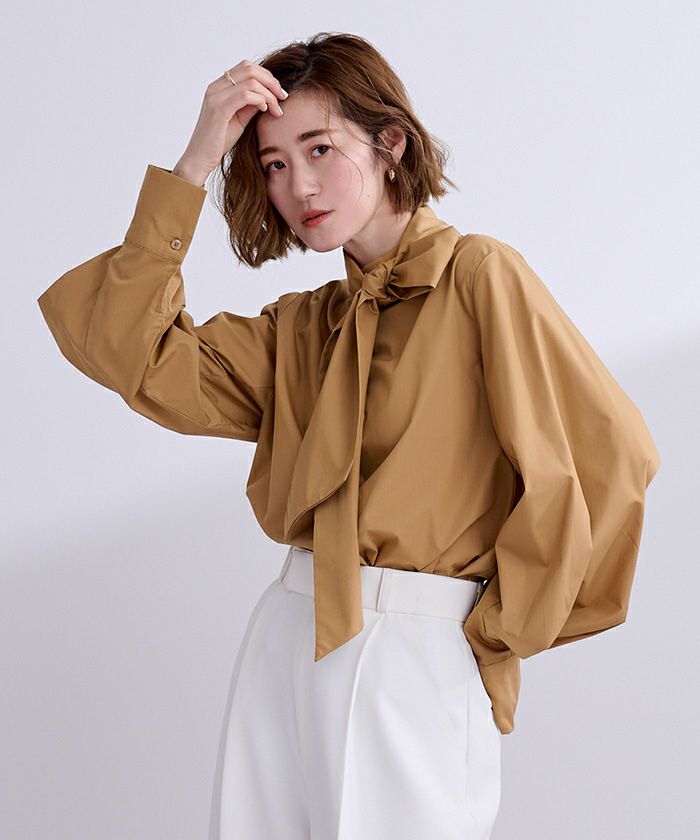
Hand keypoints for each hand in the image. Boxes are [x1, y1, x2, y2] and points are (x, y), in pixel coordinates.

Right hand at [174, 60, 287, 183]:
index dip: (266, 76)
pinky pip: (245, 95)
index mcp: (219, 87)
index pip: (246, 68)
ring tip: (277, 109)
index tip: (279, 93)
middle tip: (282, 97)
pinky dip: (260, 100)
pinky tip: (265, 110)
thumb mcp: (240, 120)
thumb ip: (251, 105)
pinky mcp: (219, 109)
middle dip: (271, 82)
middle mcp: (216, 87)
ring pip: (251, 81)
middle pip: (249, 68)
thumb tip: (267, 96)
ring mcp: (216, 97)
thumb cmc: (219, 141)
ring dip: (269, 94)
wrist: (200, 158)